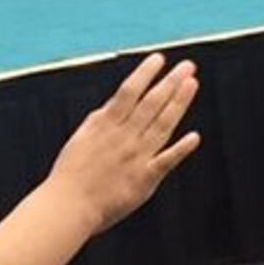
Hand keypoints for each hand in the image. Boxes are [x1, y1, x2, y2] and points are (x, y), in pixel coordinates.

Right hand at [43, 56, 203, 227]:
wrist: (68, 206)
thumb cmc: (71, 174)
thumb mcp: (81, 137)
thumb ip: (101, 120)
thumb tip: (116, 102)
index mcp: (105, 124)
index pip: (129, 91)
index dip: (145, 73)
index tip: (159, 59)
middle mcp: (123, 137)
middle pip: (152, 103)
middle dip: (171, 82)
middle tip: (188, 65)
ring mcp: (136, 157)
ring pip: (162, 125)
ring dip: (179, 103)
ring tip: (192, 85)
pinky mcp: (144, 180)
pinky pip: (166, 161)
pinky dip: (181, 148)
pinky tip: (195, 137)